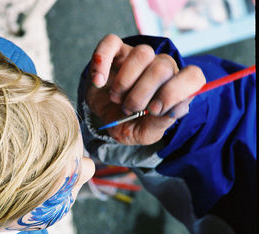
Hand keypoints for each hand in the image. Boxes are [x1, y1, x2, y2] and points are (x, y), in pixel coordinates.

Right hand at [86, 34, 205, 144]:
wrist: (105, 118)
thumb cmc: (129, 124)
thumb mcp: (145, 132)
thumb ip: (161, 122)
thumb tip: (177, 107)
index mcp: (174, 86)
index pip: (193, 76)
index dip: (175, 93)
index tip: (154, 111)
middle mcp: (160, 66)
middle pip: (162, 68)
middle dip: (142, 95)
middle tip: (129, 109)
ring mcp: (137, 56)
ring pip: (142, 54)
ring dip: (124, 82)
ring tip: (116, 98)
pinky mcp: (114, 50)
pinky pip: (111, 43)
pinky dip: (102, 61)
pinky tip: (98, 82)